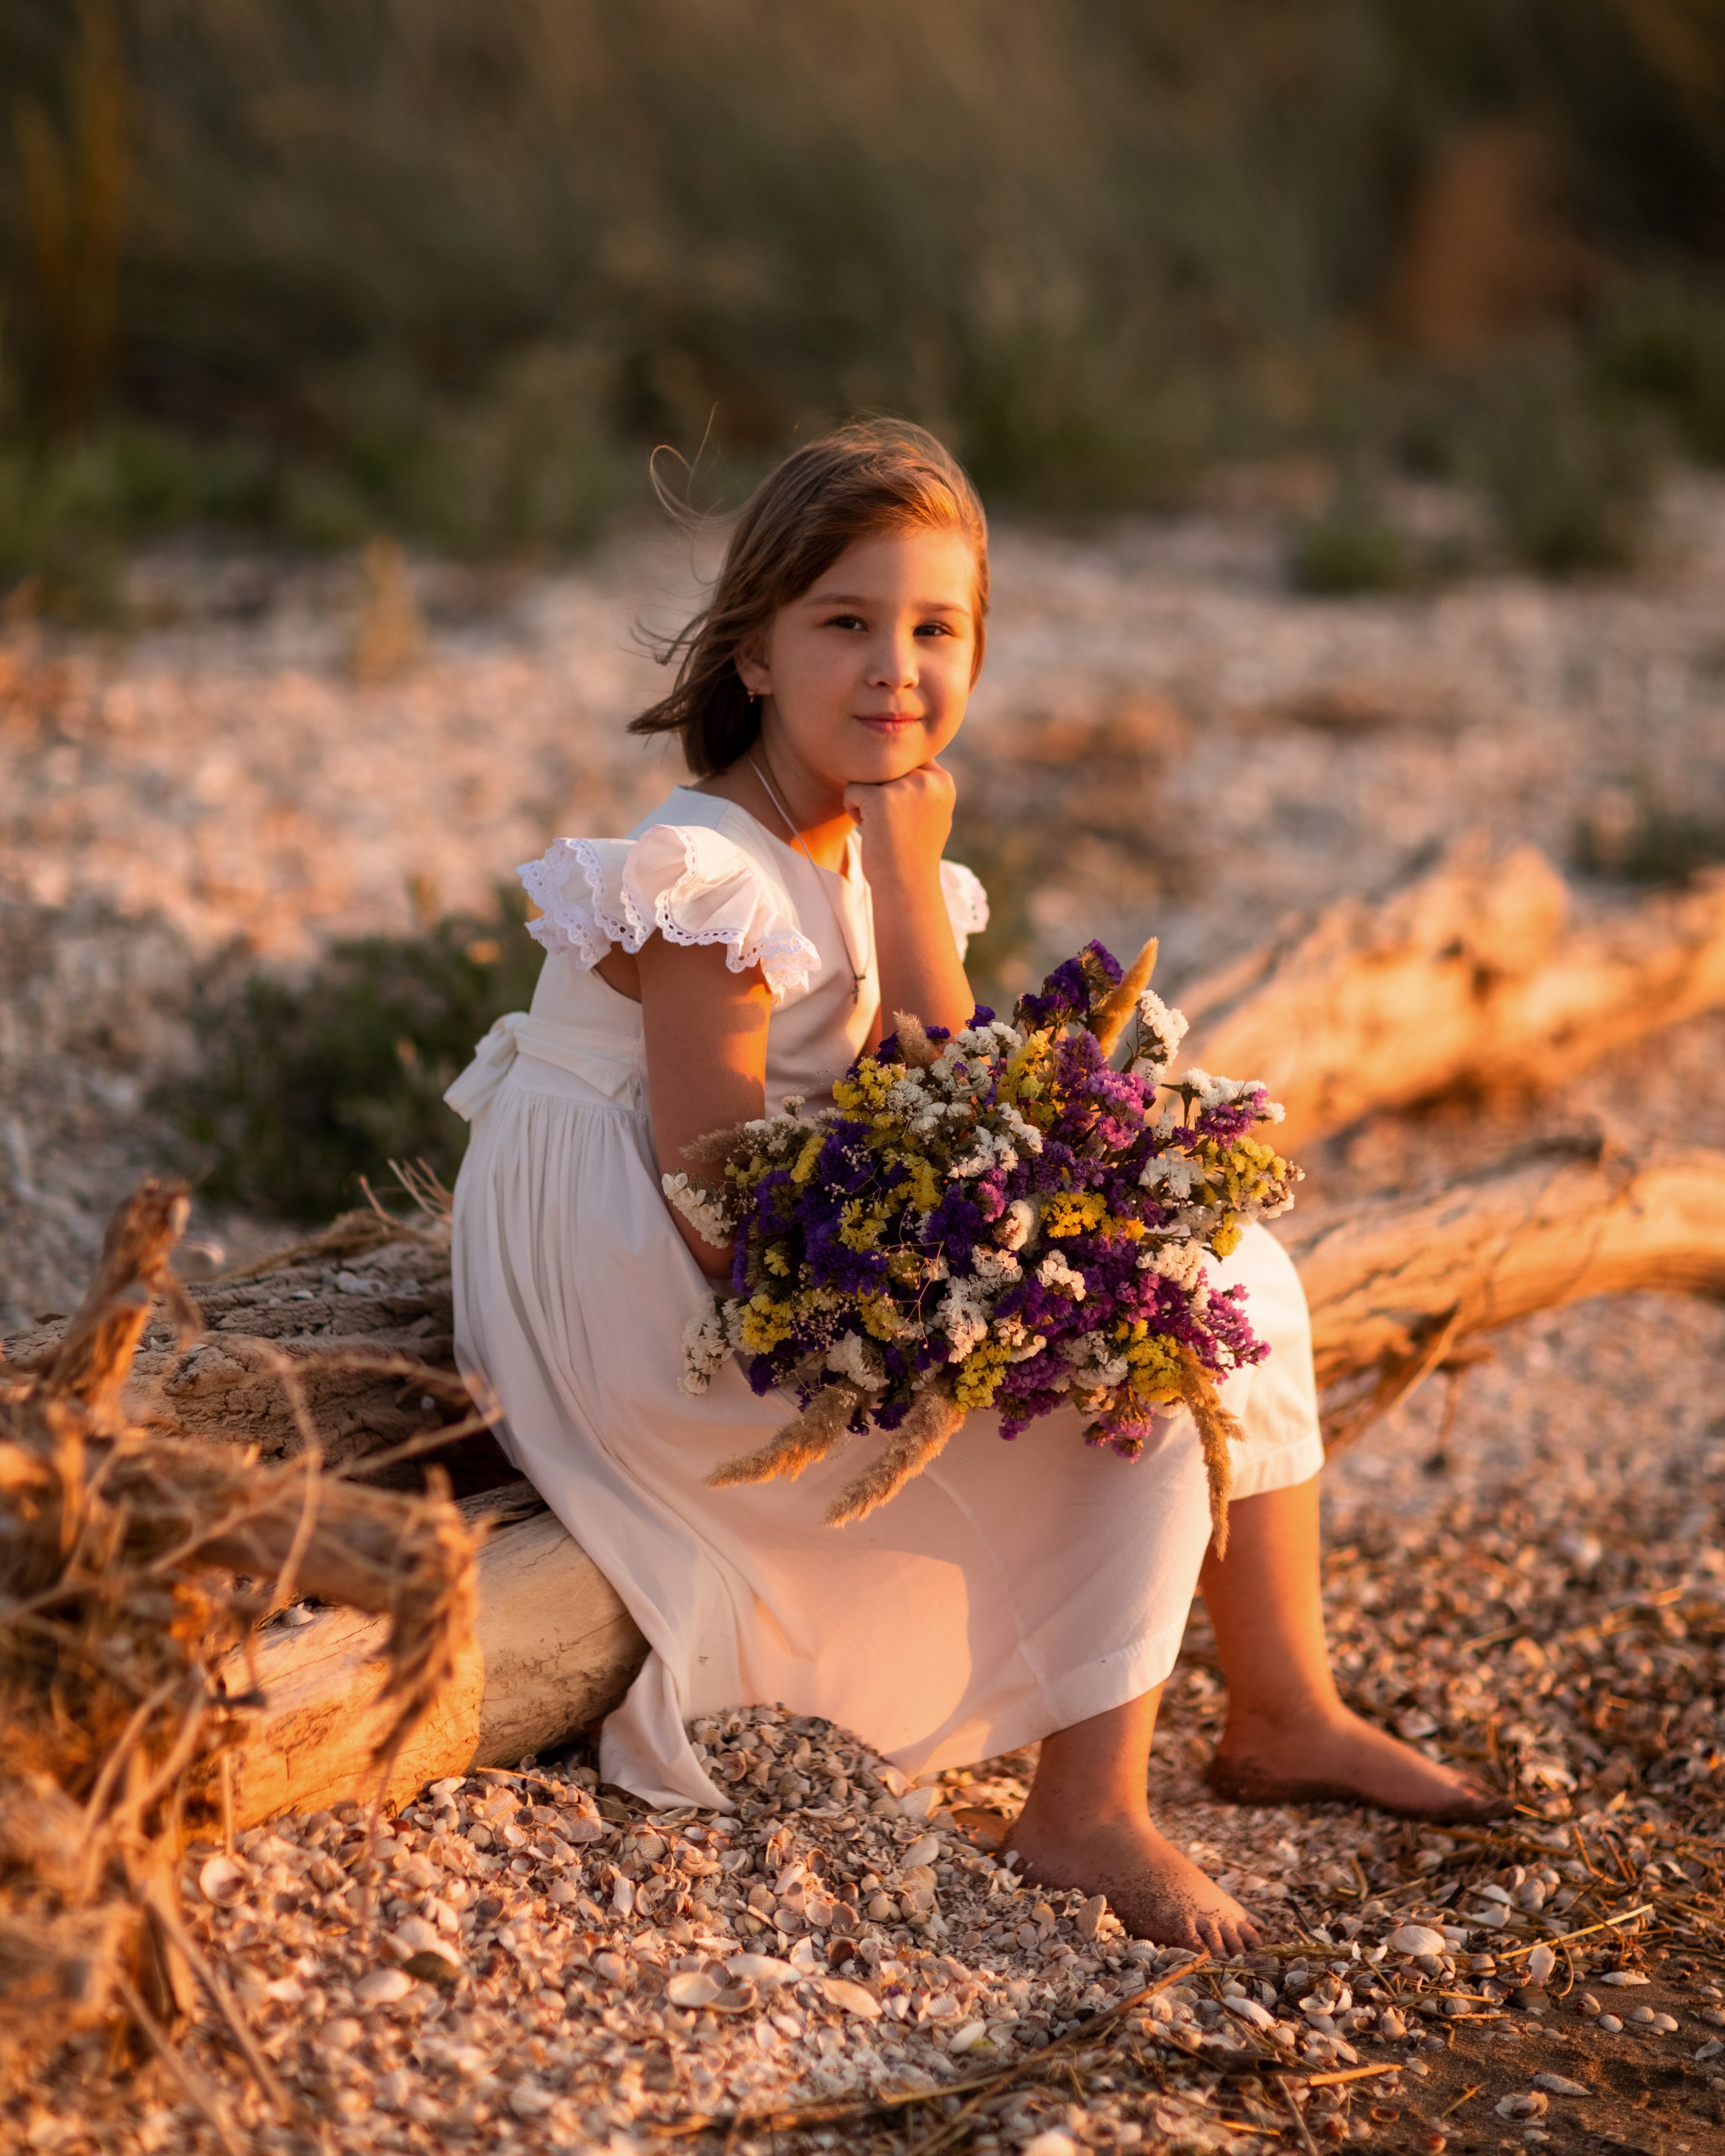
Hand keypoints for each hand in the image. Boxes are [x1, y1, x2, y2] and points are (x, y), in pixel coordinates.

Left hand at [843, 761, 954, 896]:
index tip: (903, 817)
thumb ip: (924, 786)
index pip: (907, 760)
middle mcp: (928, 778)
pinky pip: (852, 790)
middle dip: (882, 791)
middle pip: (885, 766)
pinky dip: (854, 811)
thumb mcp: (932, 814)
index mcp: (943, 781)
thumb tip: (911, 760)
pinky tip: (870, 830)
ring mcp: (905, 787)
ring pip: (867, 775)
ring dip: (867, 799)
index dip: (896, 786)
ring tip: (882, 826)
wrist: (907, 886)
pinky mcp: (880, 798)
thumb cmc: (914, 854)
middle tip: (892, 824)